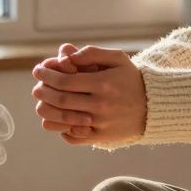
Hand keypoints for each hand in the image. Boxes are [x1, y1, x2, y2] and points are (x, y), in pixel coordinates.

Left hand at [31, 45, 146, 145]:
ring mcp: (100, 123)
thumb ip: (92, 53)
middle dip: (43, 92)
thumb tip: (67, 55)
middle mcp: (101, 105)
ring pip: (64, 120)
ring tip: (42, 103)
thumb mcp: (117, 59)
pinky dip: (61, 129)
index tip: (38, 70)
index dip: (47, 75)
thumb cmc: (131, 79)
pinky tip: (58, 119)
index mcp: (103, 83)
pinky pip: (73, 137)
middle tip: (36, 87)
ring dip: (47, 110)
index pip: (65, 80)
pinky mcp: (102, 137)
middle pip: (61, 100)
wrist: (154, 106)